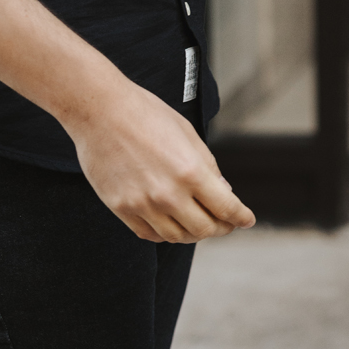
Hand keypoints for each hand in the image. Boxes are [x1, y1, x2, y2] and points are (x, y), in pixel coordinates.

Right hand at [66, 79, 255, 243]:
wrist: (101, 112)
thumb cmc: (147, 115)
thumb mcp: (188, 134)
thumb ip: (208, 166)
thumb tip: (224, 191)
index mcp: (191, 171)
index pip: (226, 207)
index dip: (241, 217)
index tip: (247, 221)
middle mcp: (168, 194)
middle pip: (203, 229)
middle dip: (220, 228)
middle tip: (225, 224)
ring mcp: (142, 204)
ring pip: (176, 237)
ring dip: (193, 234)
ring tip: (199, 225)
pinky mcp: (121, 209)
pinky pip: (149, 234)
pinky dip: (165, 234)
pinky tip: (172, 224)